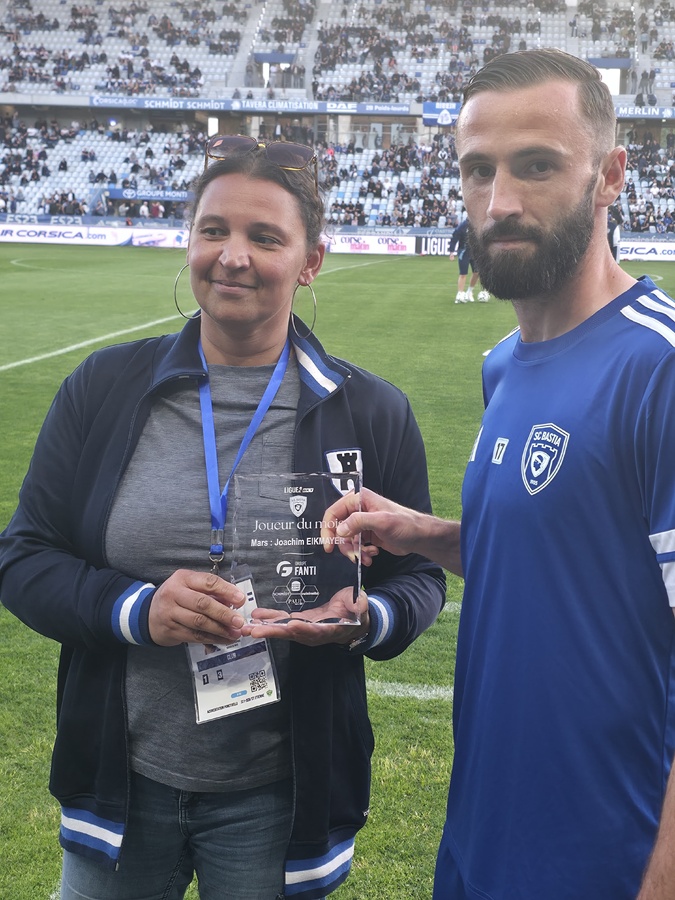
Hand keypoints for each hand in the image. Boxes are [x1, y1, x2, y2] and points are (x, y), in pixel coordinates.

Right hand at [149, 569, 246, 645]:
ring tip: (234, 633)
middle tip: (239, 621)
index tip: (240, 599)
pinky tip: (224, 639)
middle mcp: (174, 594)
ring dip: (220, 629)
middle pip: (203, 604)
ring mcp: (170, 613)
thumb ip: (211, 591)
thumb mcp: (190, 586)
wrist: (148, 614)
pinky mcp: (171, 630)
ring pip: (199, 622)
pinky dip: (212, 639)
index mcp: (183, 578)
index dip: (226, 591)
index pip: (208, 582)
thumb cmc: (176, 597)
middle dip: (224, 613)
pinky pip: (195, 636)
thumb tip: (235, 601)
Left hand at [242, 588, 369, 646]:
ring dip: (265, 628)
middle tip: (255, 631)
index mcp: (330, 629)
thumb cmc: (356, 611)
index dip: (304, 629)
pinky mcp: (299, 623)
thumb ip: (359, 605)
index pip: (315, 631)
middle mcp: (314, 633)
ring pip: (283, 630)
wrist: (351, 620)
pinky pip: (282, 623)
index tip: (291, 625)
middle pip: (292, 634)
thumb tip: (360, 602)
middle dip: (273, 632)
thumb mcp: (361, 606)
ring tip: (248, 626)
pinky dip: (269, 620)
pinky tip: (256, 617)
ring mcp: (304, 629)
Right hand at [321, 487, 462, 574]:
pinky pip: (355, 546)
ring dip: (354, 552)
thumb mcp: (381, 521)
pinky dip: (361, 553)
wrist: (420, 537)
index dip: (328, 529)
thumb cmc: (405, 524)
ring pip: (346, 540)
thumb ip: (358, 522)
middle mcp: (358, 510)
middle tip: (354, 556)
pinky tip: (372, 555)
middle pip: (338, 529)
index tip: (329, 545)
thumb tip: (339, 530)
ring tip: (367, 557)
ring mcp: (362, 523)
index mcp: (359, 499)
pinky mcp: (367, 535)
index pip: (334, 512)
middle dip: (344, 545)